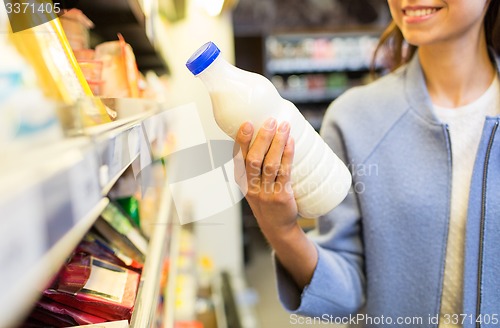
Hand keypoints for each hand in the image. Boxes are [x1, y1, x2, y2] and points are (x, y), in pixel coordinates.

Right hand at [234, 118, 297, 235]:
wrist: (277, 226)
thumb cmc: (267, 197)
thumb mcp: (254, 183)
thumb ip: (257, 162)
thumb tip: (269, 131)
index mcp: (241, 180)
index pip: (238, 157)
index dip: (242, 140)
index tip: (247, 123)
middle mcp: (250, 187)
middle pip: (254, 159)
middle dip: (263, 138)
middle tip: (271, 121)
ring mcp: (265, 193)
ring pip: (270, 165)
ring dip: (277, 143)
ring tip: (284, 127)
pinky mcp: (281, 196)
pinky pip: (284, 173)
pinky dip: (287, 156)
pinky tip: (291, 143)